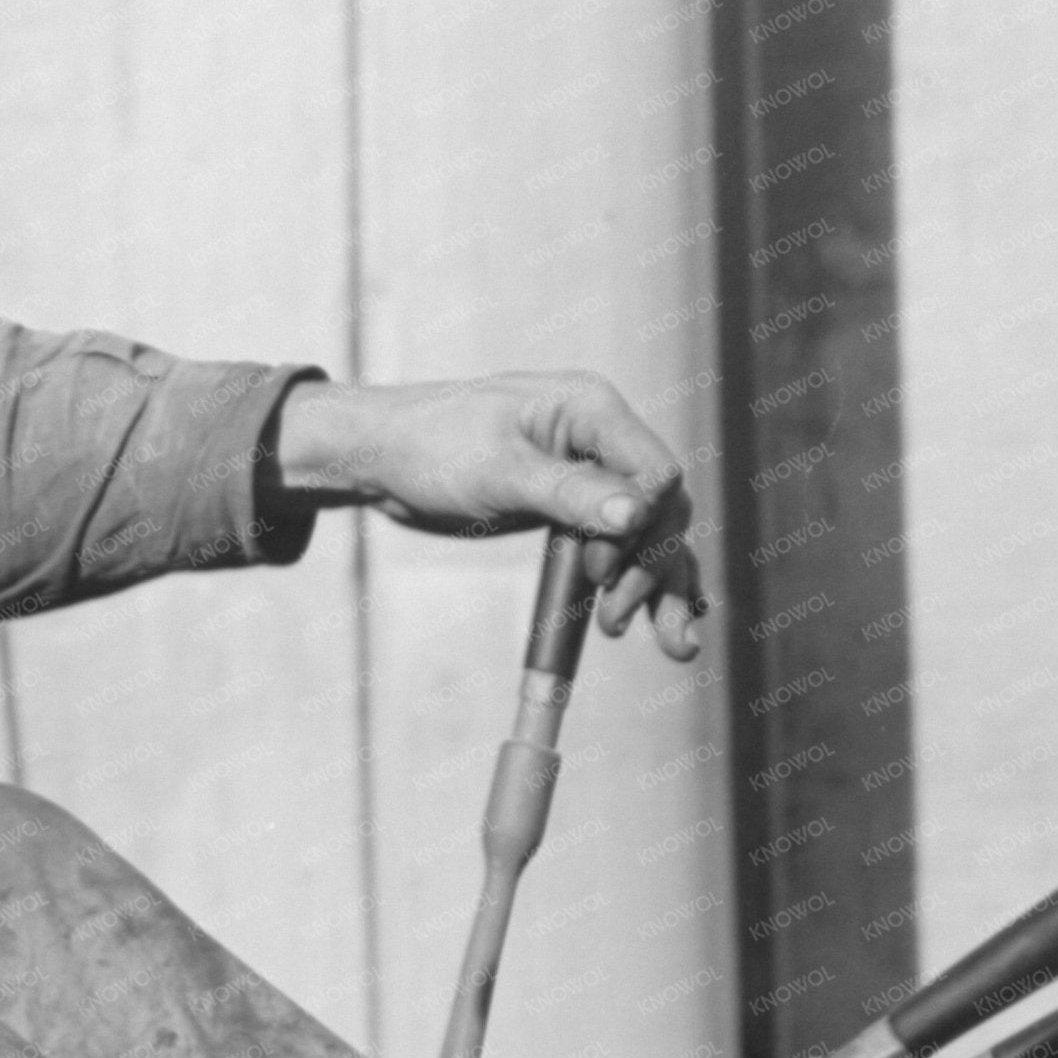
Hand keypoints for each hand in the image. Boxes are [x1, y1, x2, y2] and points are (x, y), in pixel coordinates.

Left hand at [273, 372, 707, 659]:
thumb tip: (636, 515)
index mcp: (591, 408)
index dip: (640, 526)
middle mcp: (603, 438)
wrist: (380, 458)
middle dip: (647, 569)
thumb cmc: (429, 447)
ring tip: (676, 649)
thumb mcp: (495, 471)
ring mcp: (593, 476)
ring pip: (651, 535)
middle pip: (660, 511)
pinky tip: (669, 630)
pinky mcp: (577, 511)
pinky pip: (625, 548)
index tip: (596, 569)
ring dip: (661, 588)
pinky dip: (644, 586)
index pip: (655, 473)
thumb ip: (566, 492)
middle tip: (610, 620)